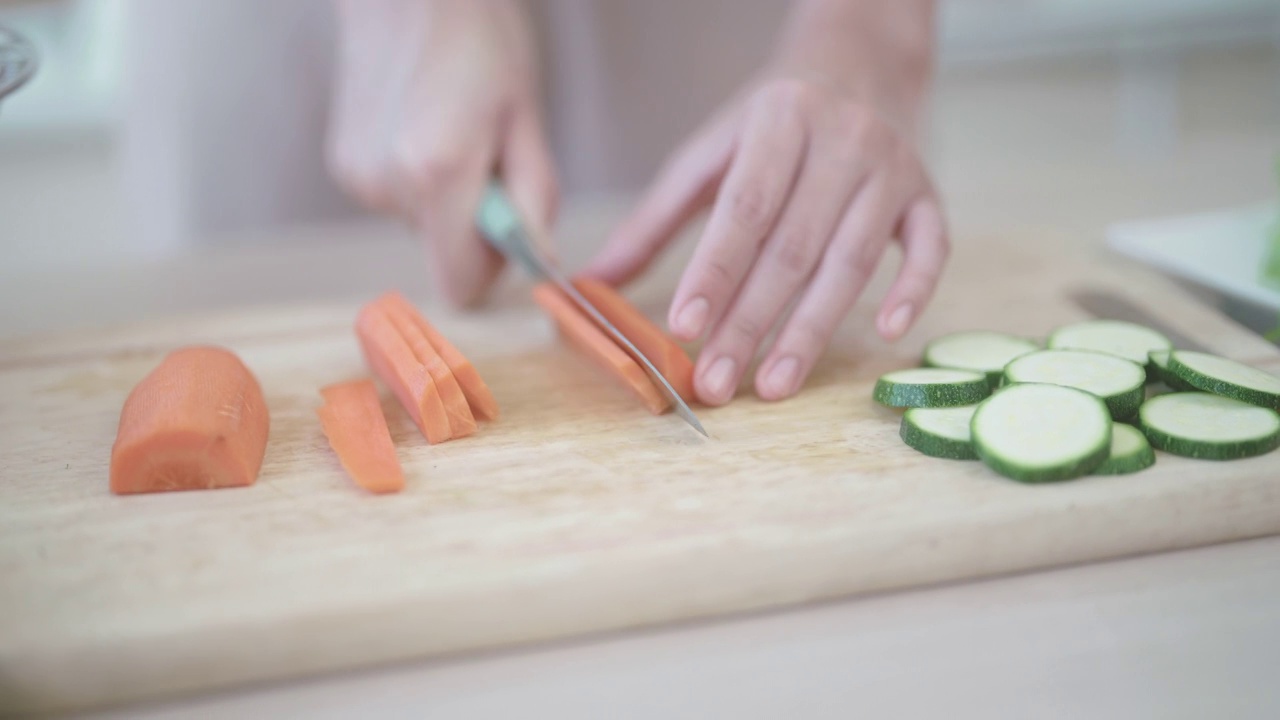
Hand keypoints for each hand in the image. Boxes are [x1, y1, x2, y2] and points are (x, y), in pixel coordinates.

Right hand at [327, 0, 557, 306]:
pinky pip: (399, 198)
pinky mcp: (343, 165)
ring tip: (454, 124)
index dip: (493, 267)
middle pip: (443, 251)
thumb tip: (539, 260)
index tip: (510, 226)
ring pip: (422, 223)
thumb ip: (534, 197)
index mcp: (438, 172)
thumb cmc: (479, 38)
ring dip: (447, 193)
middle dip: (475, 220)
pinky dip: (419, 176)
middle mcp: (387, 184)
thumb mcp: (525, 116)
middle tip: (488, 149)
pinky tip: (424, 120)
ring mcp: (357, 176)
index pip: (461, 286)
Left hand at [586, 0, 944, 404]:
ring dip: (811, 331)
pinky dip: (913, 292)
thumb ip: (655, 219)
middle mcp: (843, 140)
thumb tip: (594, 283)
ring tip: (772, 386)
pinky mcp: (927, 195)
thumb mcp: (709, 153)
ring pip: (852, 260)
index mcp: (780, 120)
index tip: (684, 327)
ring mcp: (892, 168)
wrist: (859, 62)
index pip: (745, 207)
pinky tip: (885, 335)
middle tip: (715, 382)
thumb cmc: (771, 121)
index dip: (715, 270)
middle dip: (750, 322)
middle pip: (793, 247)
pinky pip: (930, 249)